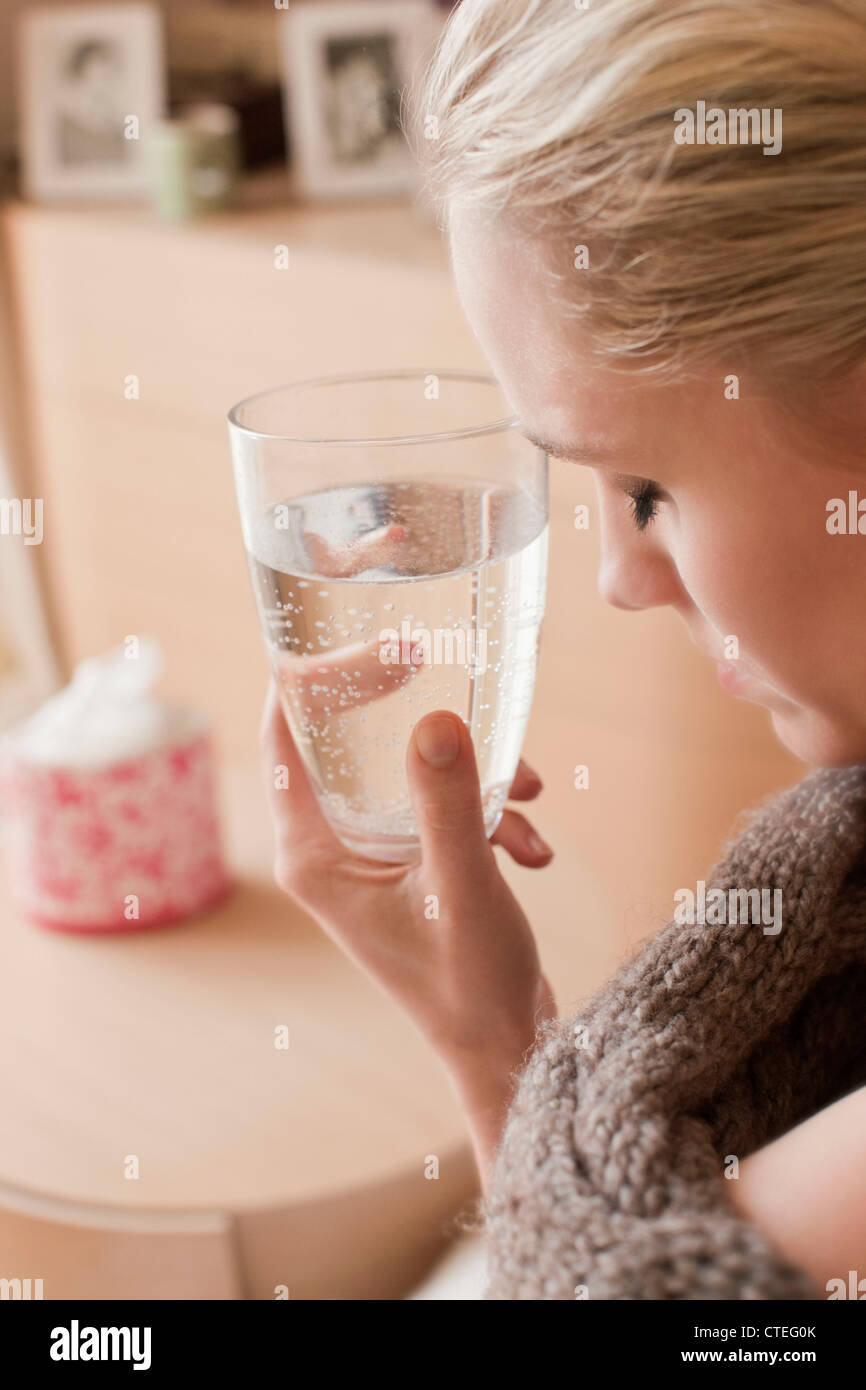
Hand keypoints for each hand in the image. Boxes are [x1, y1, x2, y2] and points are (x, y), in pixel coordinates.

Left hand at [260, 682, 556, 1180]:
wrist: (509, 1046)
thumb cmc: (471, 986)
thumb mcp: (464, 887)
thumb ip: (450, 803)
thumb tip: (435, 719)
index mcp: (314, 854)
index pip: (285, 738)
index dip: (314, 677)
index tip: (373, 640)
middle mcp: (332, 849)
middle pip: (346, 740)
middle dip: (399, 705)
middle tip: (436, 662)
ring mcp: (372, 857)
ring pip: (407, 769)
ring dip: (472, 772)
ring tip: (533, 793)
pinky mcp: (411, 864)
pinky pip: (442, 804)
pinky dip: (490, 811)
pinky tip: (535, 847)